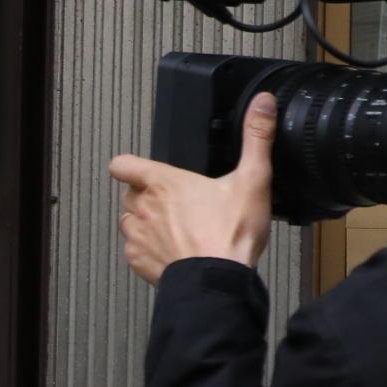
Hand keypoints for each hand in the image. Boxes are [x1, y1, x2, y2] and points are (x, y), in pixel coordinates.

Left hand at [107, 93, 277, 284]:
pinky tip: (172, 251)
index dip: (129, 165)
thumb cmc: (230, 234)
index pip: (123, 164)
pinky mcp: (138, 261)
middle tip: (176, 202)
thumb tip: (263, 104)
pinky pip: (134, 250)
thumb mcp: (252, 179)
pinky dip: (147, 249)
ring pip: (129, 221)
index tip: (140, 169)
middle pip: (130, 193)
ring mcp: (137, 236)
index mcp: (164, 183)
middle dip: (147, 195)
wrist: (218, 282)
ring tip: (175, 228)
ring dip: (145, 222)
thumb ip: (256, 138)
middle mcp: (143, 207)